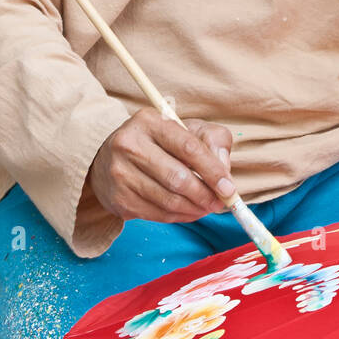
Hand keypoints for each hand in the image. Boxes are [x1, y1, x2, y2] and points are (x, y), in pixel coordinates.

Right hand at [88, 108, 234, 223]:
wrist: (110, 158)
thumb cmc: (159, 142)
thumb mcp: (188, 129)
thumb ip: (213, 140)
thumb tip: (223, 168)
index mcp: (149, 121)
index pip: (188, 147)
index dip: (212, 170)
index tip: (228, 187)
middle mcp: (129, 145)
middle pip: (178, 178)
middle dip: (205, 194)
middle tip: (220, 202)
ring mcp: (120, 173)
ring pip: (168, 200)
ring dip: (195, 209)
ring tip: (207, 207)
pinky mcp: (118, 198)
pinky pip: (157, 214)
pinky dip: (179, 216)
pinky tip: (188, 211)